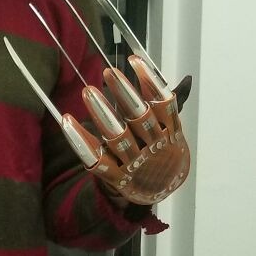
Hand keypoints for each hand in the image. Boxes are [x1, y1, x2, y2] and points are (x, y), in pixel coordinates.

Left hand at [66, 62, 191, 205]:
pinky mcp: (116, 178)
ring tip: (89, 92)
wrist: (158, 195)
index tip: (134, 60)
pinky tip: (68, 122)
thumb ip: (174, 106)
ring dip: (103, 115)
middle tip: (108, 72)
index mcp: (169, 134)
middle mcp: (153, 148)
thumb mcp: (173, 132)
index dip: (150, 83)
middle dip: (124, 94)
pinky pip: (97, 160)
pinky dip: (82, 142)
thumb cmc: (163, 155)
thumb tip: (187, 80)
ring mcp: (135, 164)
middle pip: (139, 118)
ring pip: (118, 138)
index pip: (162, 104)